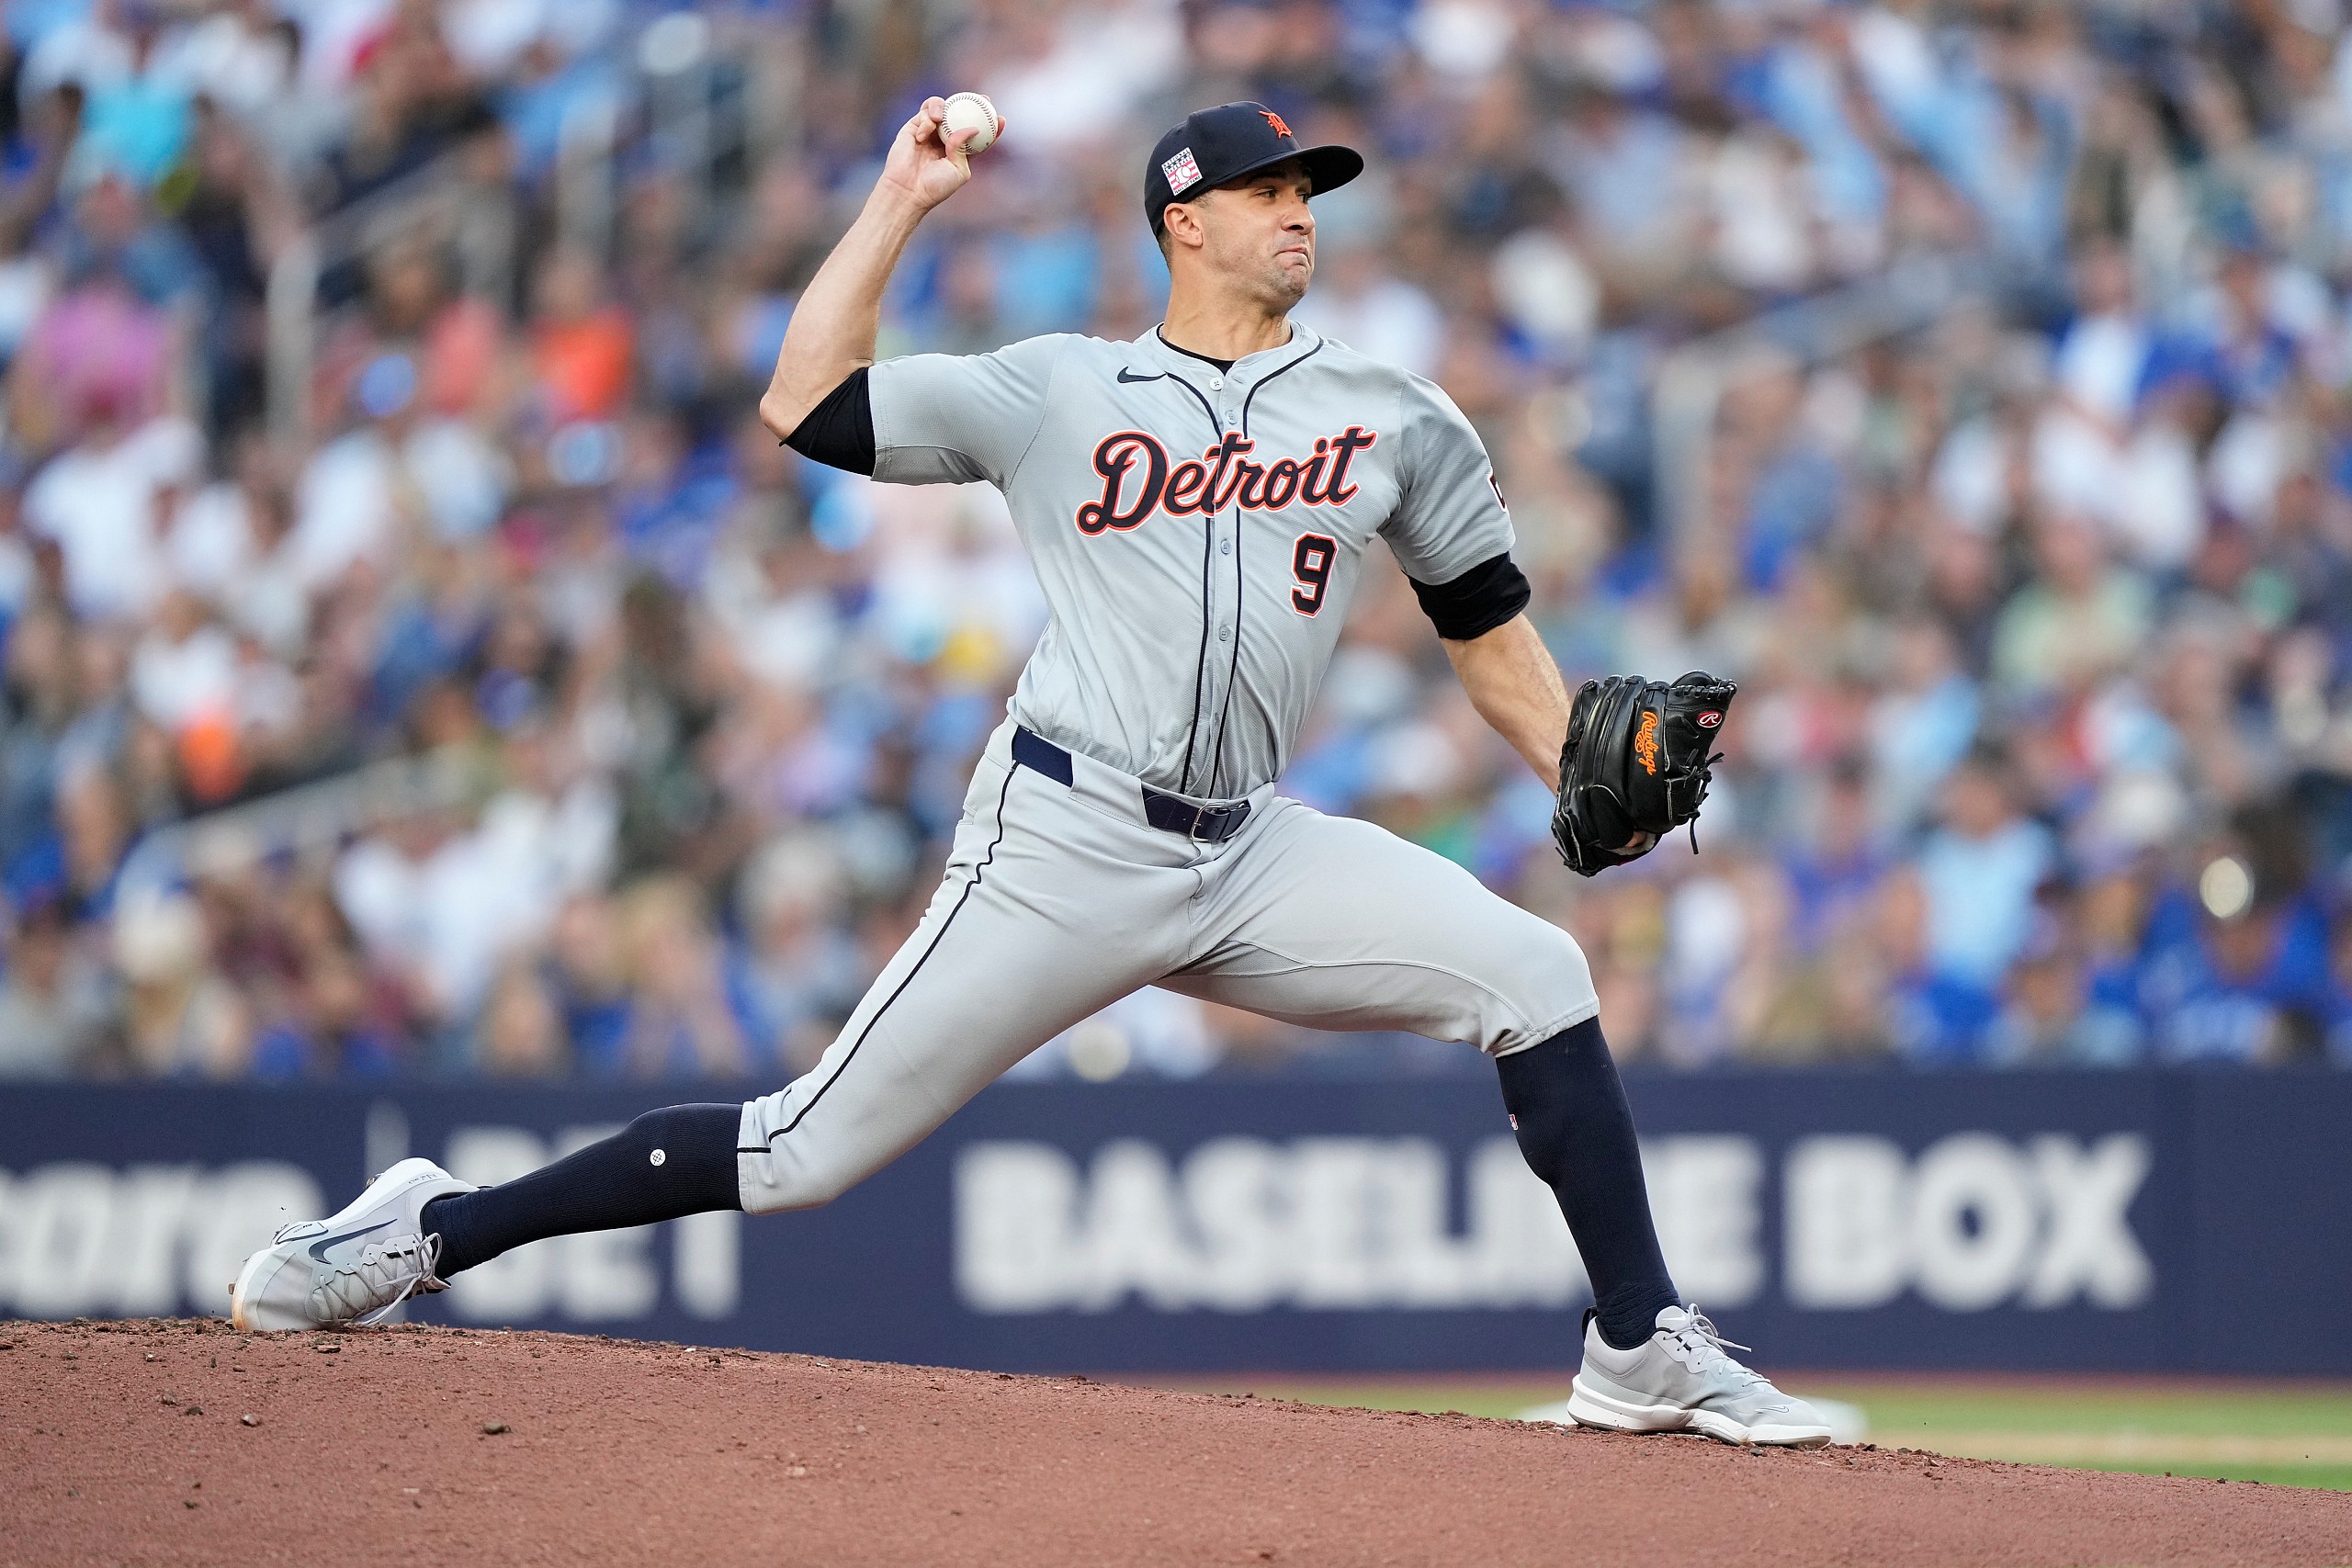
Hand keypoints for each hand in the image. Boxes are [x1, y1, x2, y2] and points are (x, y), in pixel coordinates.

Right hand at [876, 96, 1002, 213]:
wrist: (907, 190)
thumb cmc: (935, 186)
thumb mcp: (958, 170)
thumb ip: (965, 148)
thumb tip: (973, 127)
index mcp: (959, 152)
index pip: (977, 134)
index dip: (990, 126)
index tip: (1000, 119)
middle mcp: (945, 139)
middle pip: (961, 114)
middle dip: (974, 103)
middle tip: (984, 99)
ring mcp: (930, 132)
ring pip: (942, 108)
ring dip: (944, 107)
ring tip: (940, 117)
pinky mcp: (914, 127)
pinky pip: (925, 114)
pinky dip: (926, 120)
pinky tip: (923, 135)